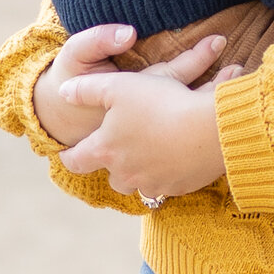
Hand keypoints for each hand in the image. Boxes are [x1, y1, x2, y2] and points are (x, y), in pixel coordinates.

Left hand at [33, 22, 229, 195]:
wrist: (209, 128)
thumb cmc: (161, 103)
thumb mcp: (118, 86)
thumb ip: (86, 90)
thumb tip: (64, 93)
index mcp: (106, 149)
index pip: (76, 161)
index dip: (68, 156)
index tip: (66, 155)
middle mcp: (126, 173)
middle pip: (111, 178)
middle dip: (112, 166)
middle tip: (118, 152)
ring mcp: (153, 183)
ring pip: (138, 184)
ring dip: (139, 173)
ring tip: (148, 156)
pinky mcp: (179, 187)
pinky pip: (167, 185)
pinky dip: (167, 174)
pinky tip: (175, 157)